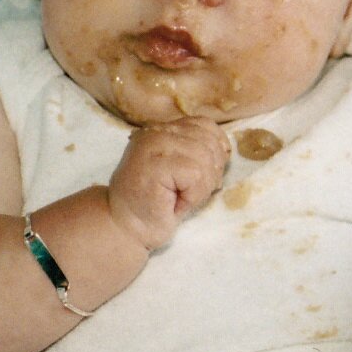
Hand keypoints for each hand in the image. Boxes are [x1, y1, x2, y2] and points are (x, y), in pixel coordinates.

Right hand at [107, 116, 229, 250]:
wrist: (126, 226)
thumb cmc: (157, 203)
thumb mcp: (181, 170)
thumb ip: (196, 151)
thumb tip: (225, 149)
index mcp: (162, 130)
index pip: (206, 126)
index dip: (215, 152)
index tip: (200, 177)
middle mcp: (155, 132)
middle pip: (209, 142)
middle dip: (211, 173)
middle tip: (189, 192)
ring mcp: (152, 146)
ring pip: (205, 158)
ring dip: (202, 187)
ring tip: (182, 198)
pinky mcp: (155, 166)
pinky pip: (197, 174)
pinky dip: (194, 195)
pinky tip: (177, 203)